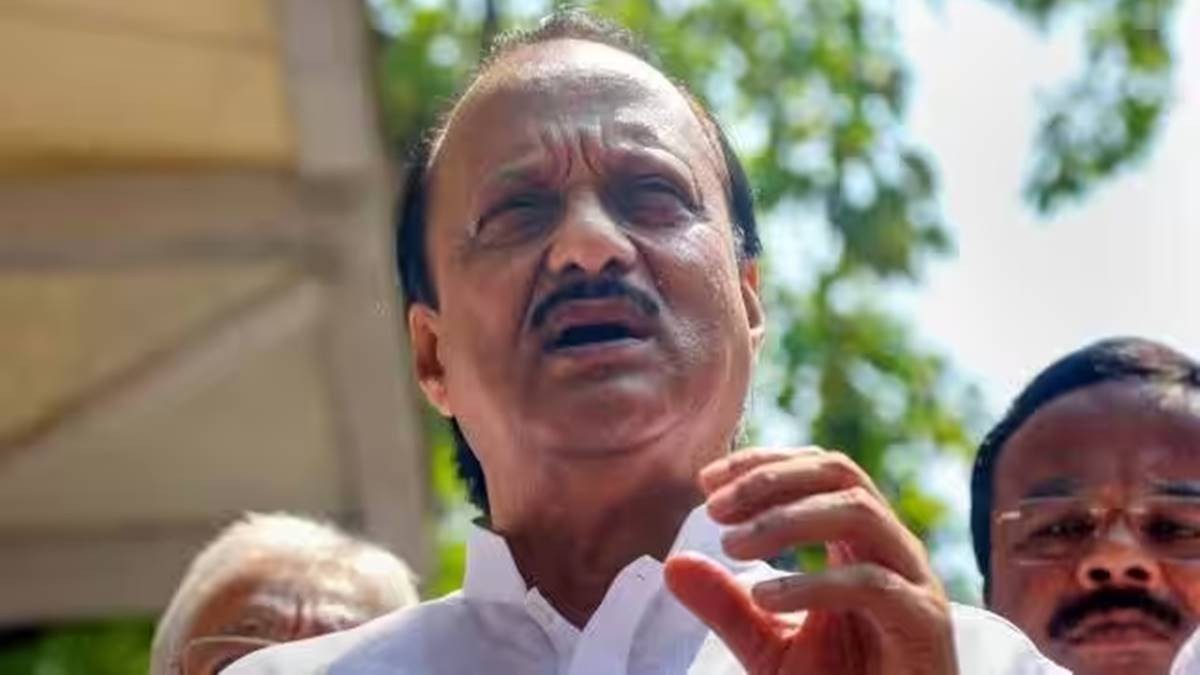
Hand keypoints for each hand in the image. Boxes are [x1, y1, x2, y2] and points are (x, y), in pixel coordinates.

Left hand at [665, 447, 956, 674]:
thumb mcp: (767, 644)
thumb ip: (726, 605)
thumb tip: (673, 563)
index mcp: (859, 542)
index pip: (816, 471)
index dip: (763, 464)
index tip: (707, 481)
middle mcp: (891, 549)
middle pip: (838, 473)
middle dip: (771, 479)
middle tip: (715, 510)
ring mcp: (914, 582)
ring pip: (858, 512)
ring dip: (787, 519)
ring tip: (734, 547)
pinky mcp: (925, 625)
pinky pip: (872, 584)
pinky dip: (813, 584)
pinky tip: (766, 597)